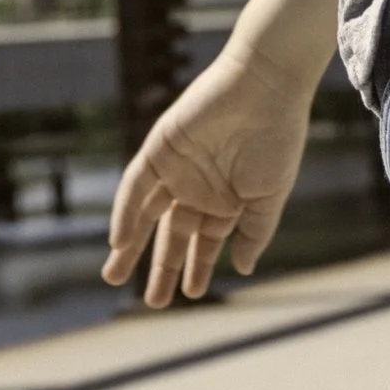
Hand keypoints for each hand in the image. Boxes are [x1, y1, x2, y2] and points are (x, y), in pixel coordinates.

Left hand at [103, 48, 315, 308]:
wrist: (266, 87)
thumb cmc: (276, 139)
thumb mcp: (269, 196)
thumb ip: (254, 233)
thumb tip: (244, 269)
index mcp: (226, 200)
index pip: (205, 242)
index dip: (198, 267)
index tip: (191, 294)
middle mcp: (197, 187)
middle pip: (172, 234)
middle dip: (161, 267)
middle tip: (152, 301)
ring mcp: (175, 169)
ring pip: (145, 214)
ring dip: (129, 245)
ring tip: (114, 275)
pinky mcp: (158, 148)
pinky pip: (135, 186)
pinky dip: (125, 212)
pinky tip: (119, 240)